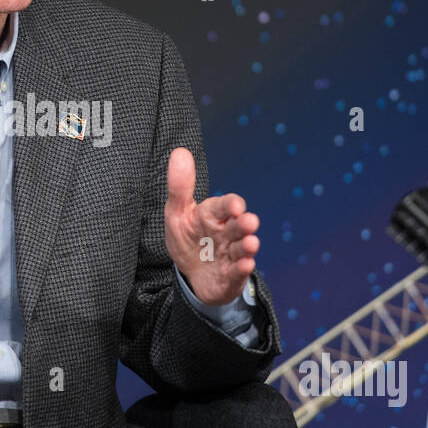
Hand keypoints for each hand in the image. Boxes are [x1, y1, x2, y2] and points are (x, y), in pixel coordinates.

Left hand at [164, 147, 259, 305]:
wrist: (191, 274)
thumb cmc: (187, 238)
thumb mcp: (177, 213)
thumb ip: (179, 187)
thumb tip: (180, 151)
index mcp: (214, 215)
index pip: (226, 205)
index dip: (231, 204)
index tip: (235, 206)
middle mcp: (227, 233)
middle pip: (238, 226)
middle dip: (244, 224)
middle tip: (249, 222)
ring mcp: (231, 254)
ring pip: (242, 248)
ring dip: (248, 245)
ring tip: (251, 243)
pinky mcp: (232, 276)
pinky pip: (238, 271)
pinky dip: (242, 267)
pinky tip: (246, 264)